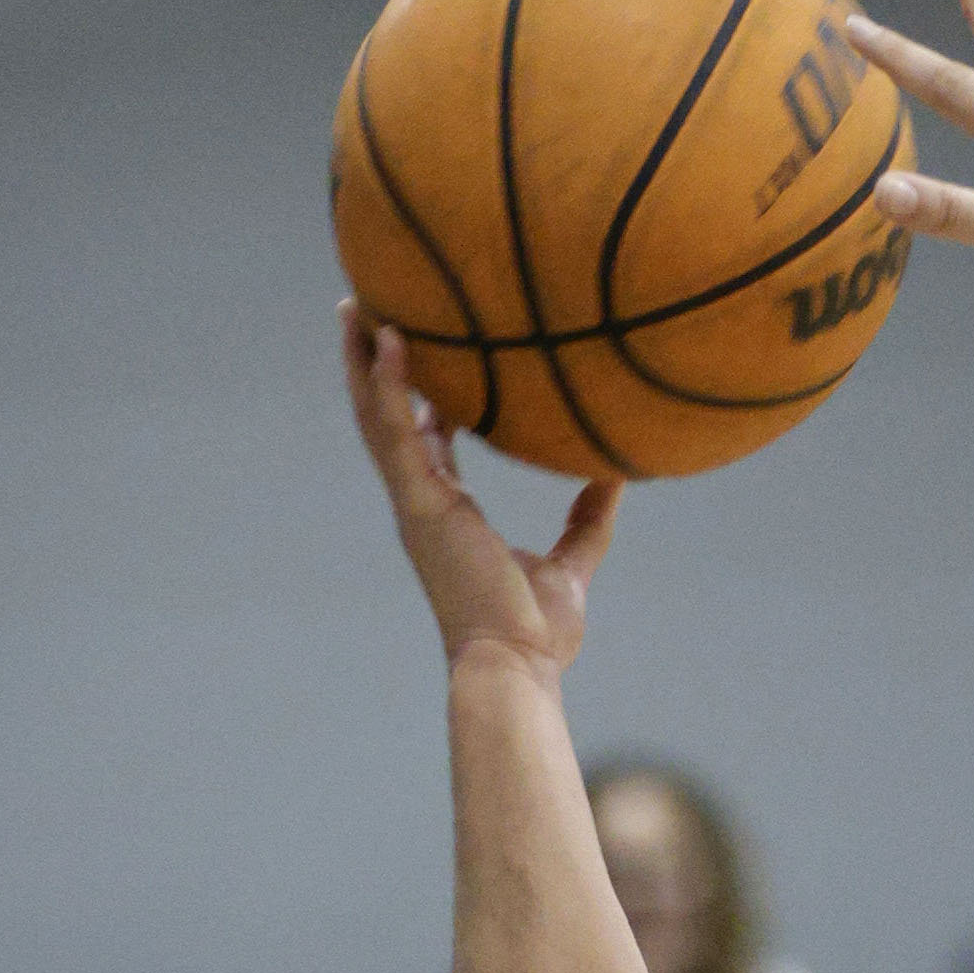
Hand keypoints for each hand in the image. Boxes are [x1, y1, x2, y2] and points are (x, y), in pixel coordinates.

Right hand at [342, 309, 619, 668]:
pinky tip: (394, 338)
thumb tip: (617, 471)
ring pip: (376, 417)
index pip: (425, 441)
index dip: (419, 396)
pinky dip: (391, 385)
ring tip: (357, 305)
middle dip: (373, 366)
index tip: (421, 350)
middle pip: (386, 419)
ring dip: (363, 360)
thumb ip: (589, 517)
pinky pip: (396, 432)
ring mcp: (416, 503)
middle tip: (367, 311)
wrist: (517, 667)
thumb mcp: (571, 564)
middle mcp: (423, 503)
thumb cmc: (537, 634)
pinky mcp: (420, 506)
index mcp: (449, 513)